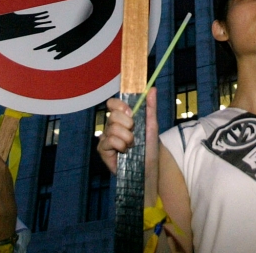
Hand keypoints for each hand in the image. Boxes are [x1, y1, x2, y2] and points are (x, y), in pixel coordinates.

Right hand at [97, 88, 158, 204]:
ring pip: (112, 128)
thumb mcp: (152, 125)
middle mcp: (112, 126)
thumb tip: (152, 88)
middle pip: (113, 115)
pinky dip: (120, 145)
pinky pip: (109, 141)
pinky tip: (125, 151)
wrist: (151, 167)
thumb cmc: (151, 146)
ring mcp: (106, 138)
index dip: (120, 105)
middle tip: (135, 133)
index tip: (130, 112)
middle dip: (128, 124)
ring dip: (127, 137)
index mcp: (122, 118)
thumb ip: (151, 107)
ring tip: (132, 145)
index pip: (112, 103)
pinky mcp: (103, 151)